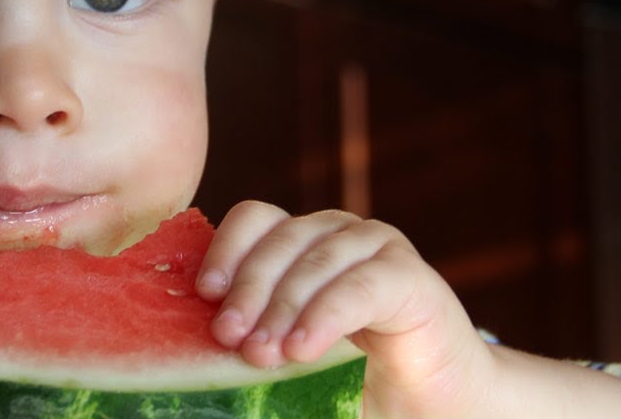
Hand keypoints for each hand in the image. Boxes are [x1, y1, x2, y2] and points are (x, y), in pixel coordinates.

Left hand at [196, 201, 494, 417]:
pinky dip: (327, 315)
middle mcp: (333, 234)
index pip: (254, 219)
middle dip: (248, 289)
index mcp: (298, 245)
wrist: (427, 404)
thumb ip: (251, 342)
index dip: (226, 250)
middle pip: (279, 239)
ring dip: (282, 307)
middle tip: (229, 337)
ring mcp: (374, 247)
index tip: (205, 296)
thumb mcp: (288, 354)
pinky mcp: (410, 275)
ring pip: (316, 259)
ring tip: (262, 354)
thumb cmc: (349, 381)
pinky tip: (305, 348)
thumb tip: (192, 354)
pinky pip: (362, 285)